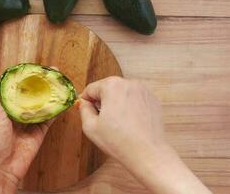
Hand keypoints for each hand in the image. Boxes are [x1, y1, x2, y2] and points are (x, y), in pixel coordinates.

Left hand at [0, 73, 53, 193]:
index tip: (33, 69)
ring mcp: (28, 124)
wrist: (1, 169)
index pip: (15, 89)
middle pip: (30, 97)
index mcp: (3, 109)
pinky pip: (48, 120)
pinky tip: (61, 102)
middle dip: (39, 85)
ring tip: (58, 83)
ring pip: (41, 106)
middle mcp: (16, 115)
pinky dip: (55, 111)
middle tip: (50, 73)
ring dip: (49, 96)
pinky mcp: (38, 133)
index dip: (24, 79)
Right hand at [78, 76, 211, 193]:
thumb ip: (83, 109)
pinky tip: (129, 124)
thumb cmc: (119, 141)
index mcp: (112, 86)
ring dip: (116, 104)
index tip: (85, 110)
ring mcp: (143, 91)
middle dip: (102, 102)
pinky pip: (134, 100)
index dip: (85, 101)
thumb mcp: (90, 126)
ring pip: (121, 94)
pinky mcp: (152, 100)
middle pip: (107, 89)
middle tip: (101, 121)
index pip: (91, 89)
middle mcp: (129, 83)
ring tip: (117, 124)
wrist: (147, 153)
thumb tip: (84, 103)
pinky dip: (129, 108)